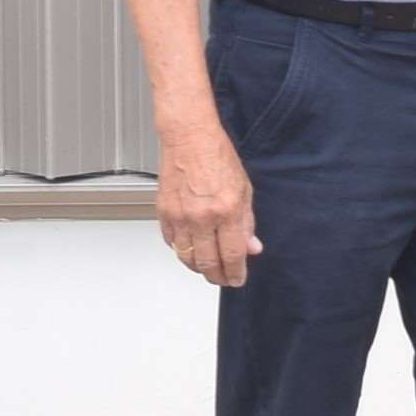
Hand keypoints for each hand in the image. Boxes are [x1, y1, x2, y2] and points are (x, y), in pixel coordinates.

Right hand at [154, 121, 260, 288]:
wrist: (189, 137)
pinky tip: (191, 248)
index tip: (237, 279)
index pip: (232, 255)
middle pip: (207, 263)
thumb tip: (251, 247)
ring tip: (208, 267)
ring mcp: (180, 216)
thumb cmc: (217, 156)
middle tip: (223, 278)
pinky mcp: (163, 213)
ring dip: (199, 268)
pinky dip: (182, 250)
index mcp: (226, 210)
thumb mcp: (244, 188)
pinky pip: (172, 243)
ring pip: (187, 258)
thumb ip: (246, 222)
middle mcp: (201, 216)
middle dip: (217, 277)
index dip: (235, 273)